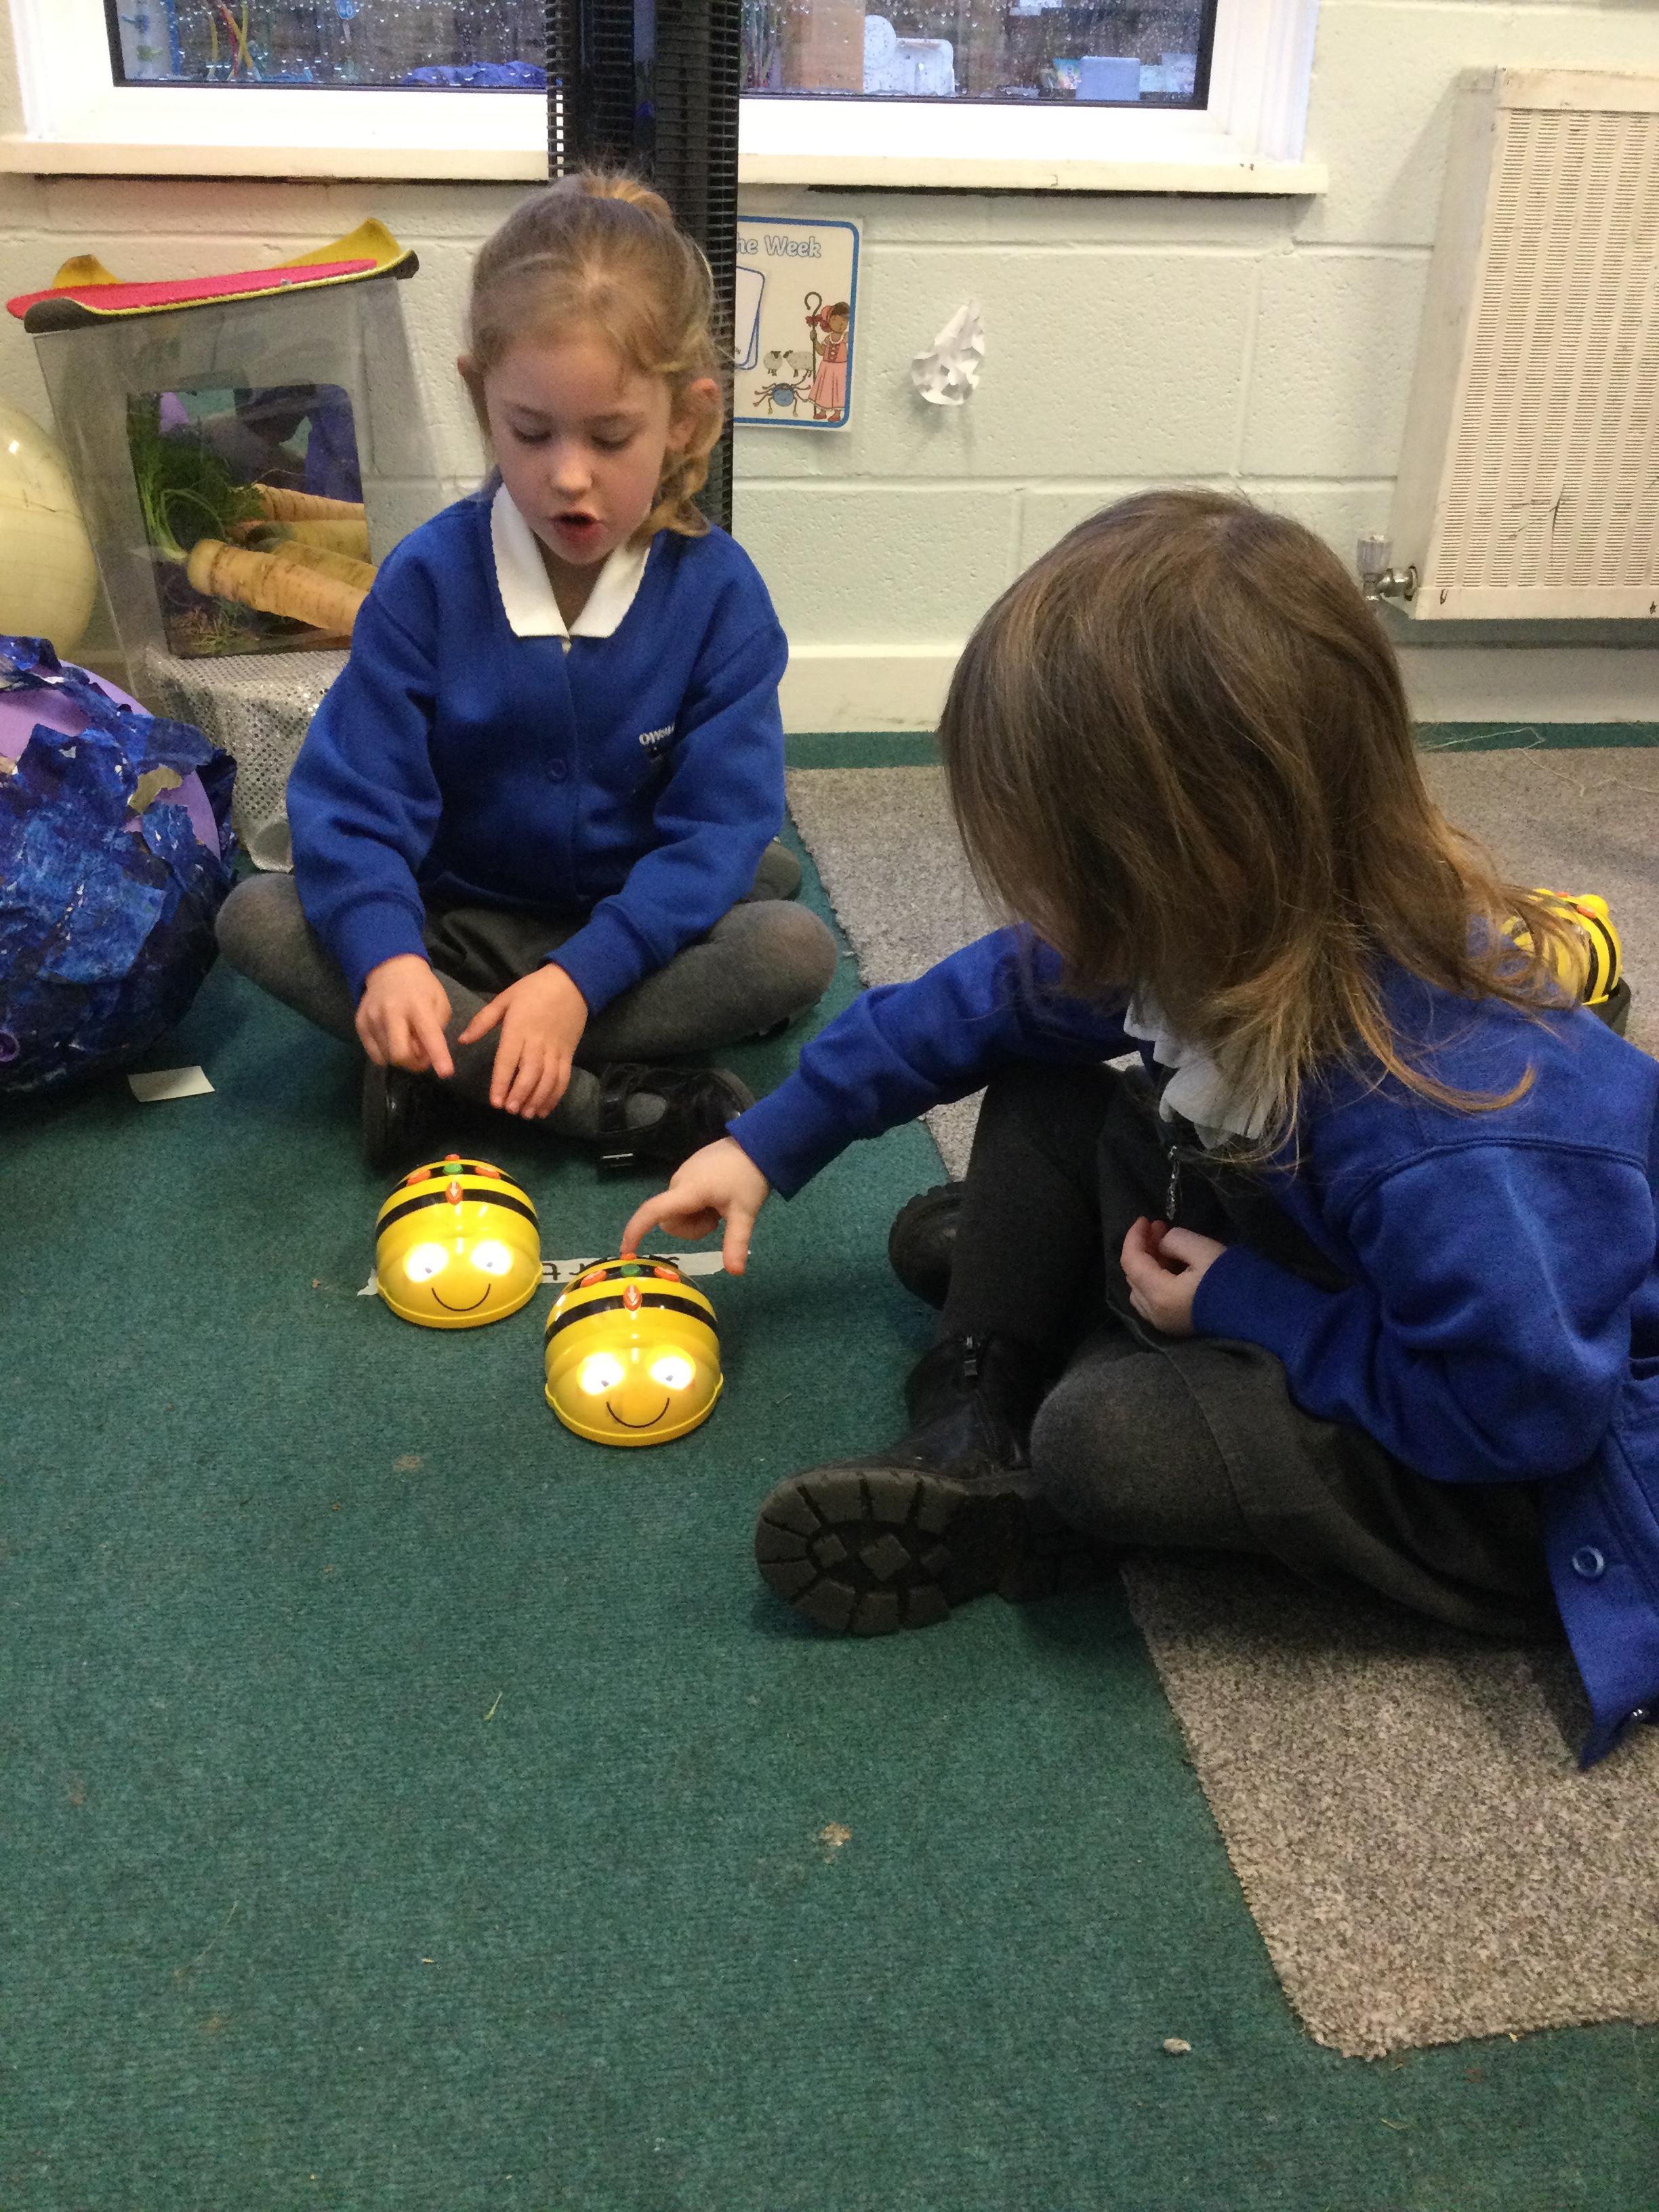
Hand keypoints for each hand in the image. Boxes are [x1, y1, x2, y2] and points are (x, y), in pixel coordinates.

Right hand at [356, 954, 454, 1077]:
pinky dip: (387, 1055)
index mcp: (417, 1005)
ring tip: (406, 1040)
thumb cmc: (421, 988)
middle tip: (421, 1056)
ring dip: (402, 1057)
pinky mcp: (360, 1023)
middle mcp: (391, 1011)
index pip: (429, 1035)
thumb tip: (425, 1057)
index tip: (446, 1073)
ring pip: (388, 1058)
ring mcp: (372, 1018)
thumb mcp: (439, 1003)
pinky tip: (392, 1039)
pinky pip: (374, 1055)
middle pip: (400, 1055)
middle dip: (414, 1064)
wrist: (390, 968)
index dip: (438, 1056)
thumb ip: (437, 1030)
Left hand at [457, 962, 587, 1117]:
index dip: (502, 1082)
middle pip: (530, 1073)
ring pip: (548, 1079)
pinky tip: (544, 1108)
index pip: (508, 1060)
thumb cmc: (533, 990)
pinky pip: (563, 1078)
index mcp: (518, 1029)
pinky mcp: (568, 1053)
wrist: (572, 983)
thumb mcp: (505, 998)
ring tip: (526, 1114)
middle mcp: (537, 1042)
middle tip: (510, 1111)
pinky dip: (555, 1095)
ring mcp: (555, 1049)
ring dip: (538, 1099)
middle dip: (520, 1094)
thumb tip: (462, 1040)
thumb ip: (483, 1021)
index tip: (495, 1101)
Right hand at [621, 1138, 770, 1275]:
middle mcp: (678, 1182)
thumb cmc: (749, 1177)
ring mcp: (682, 1174)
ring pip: (678, 1211)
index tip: (625, 1250)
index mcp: (687, 1191)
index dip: (636, 1230)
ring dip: (695, 1217)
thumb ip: (736, 1242)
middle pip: (670, 1219)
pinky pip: (684, 1198)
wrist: (757, 1143)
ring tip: (719, 1206)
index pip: (652, 1211)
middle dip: (691, 1228)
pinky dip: (697, 1206)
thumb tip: (735, 1272)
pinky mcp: (689, 1171)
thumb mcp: (745, 1213)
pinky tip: (717, 1196)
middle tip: (717, 1220)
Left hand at [1120, 1216, 1227, 1338]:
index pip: (1131, 1261)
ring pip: (1140, 1290)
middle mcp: (1155, 1313)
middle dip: (1142, 1248)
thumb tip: (1164, 1243)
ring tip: (1164, 1244)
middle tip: (1159, 1228)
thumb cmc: (1231, 1280)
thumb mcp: (1204, 1250)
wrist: (1258, 1317)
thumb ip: (1176, 1240)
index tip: (1145, 1219)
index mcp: (1159, 1294)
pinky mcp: (1176, 1326)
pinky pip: (1152, 1301)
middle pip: (1134, 1276)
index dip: (1134, 1236)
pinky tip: (1170, 1266)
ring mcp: (1164, 1323)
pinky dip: (1154, 1280)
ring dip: (1147, 1264)